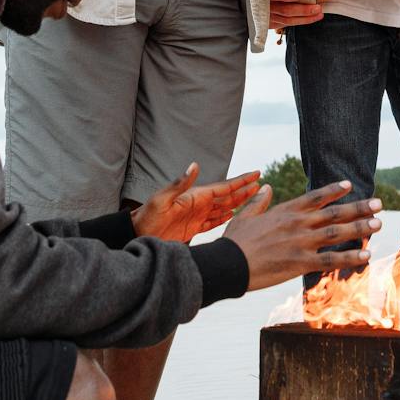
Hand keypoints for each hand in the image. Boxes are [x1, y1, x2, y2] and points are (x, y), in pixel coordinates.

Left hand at [131, 164, 263, 242]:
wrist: (138, 234)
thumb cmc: (148, 216)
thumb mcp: (162, 199)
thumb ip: (180, 184)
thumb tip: (195, 165)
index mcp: (195, 196)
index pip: (223, 187)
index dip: (240, 181)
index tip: (256, 174)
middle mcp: (198, 204)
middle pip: (227, 197)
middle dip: (244, 190)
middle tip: (261, 184)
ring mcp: (197, 216)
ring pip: (223, 208)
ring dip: (238, 203)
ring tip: (252, 198)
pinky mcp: (193, 228)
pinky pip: (213, 222)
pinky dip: (225, 218)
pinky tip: (233, 215)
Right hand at [223, 181, 383, 290]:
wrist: (227, 264)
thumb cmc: (234, 242)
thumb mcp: (244, 216)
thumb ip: (258, 202)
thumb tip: (265, 186)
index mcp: (285, 211)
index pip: (315, 197)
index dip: (334, 190)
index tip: (350, 184)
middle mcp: (297, 223)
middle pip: (334, 213)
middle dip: (358, 208)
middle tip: (378, 204)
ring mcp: (301, 242)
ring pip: (337, 233)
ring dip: (360, 228)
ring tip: (378, 224)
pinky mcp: (301, 262)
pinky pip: (331, 259)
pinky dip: (350, 258)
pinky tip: (365, 256)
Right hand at [269, 0, 323, 30]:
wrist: (245, 2)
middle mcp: (265, 7)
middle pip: (285, 10)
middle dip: (302, 10)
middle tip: (316, 7)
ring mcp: (267, 17)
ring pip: (288, 20)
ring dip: (305, 18)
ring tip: (318, 13)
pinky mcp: (269, 23)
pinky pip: (286, 24)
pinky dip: (299, 21)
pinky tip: (310, 19)